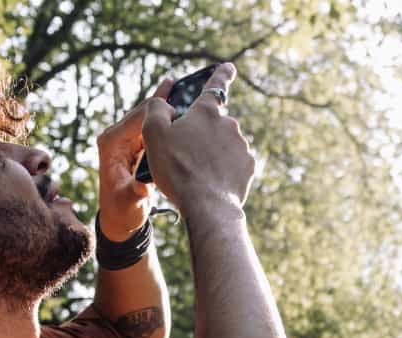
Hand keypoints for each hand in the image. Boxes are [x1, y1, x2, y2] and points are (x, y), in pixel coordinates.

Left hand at [96, 78, 173, 241]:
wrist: (118, 219)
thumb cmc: (122, 212)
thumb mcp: (128, 204)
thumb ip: (134, 194)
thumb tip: (142, 188)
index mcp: (112, 144)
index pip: (139, 119)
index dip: (160, 112)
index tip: (183, 110)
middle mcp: (117, 136)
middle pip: (145, 112)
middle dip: (164, 100)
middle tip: (187, 83)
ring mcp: (126, 139)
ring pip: (150, 116)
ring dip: (167, 104)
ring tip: (184, 84)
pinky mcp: (135, 144)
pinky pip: (152, 126)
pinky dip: (166, 116)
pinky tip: (179, 101)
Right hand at [141, 63, 254, 212]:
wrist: (207, 205)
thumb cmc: (177, 169)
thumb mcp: (153, 133)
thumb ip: (156, 109)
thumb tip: (166, 104)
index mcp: (206, 112)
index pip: (215, 84)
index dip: (221, 74)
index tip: (229, 67)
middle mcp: (230, 124)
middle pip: (213, 124)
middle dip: (201, 134)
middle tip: (185, 155)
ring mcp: (242, 146)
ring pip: (223, 145)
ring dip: (212, 153)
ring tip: (196, 172)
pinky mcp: (249, 167)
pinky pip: (232, 163)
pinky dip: (222, 169)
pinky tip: (211, 181)